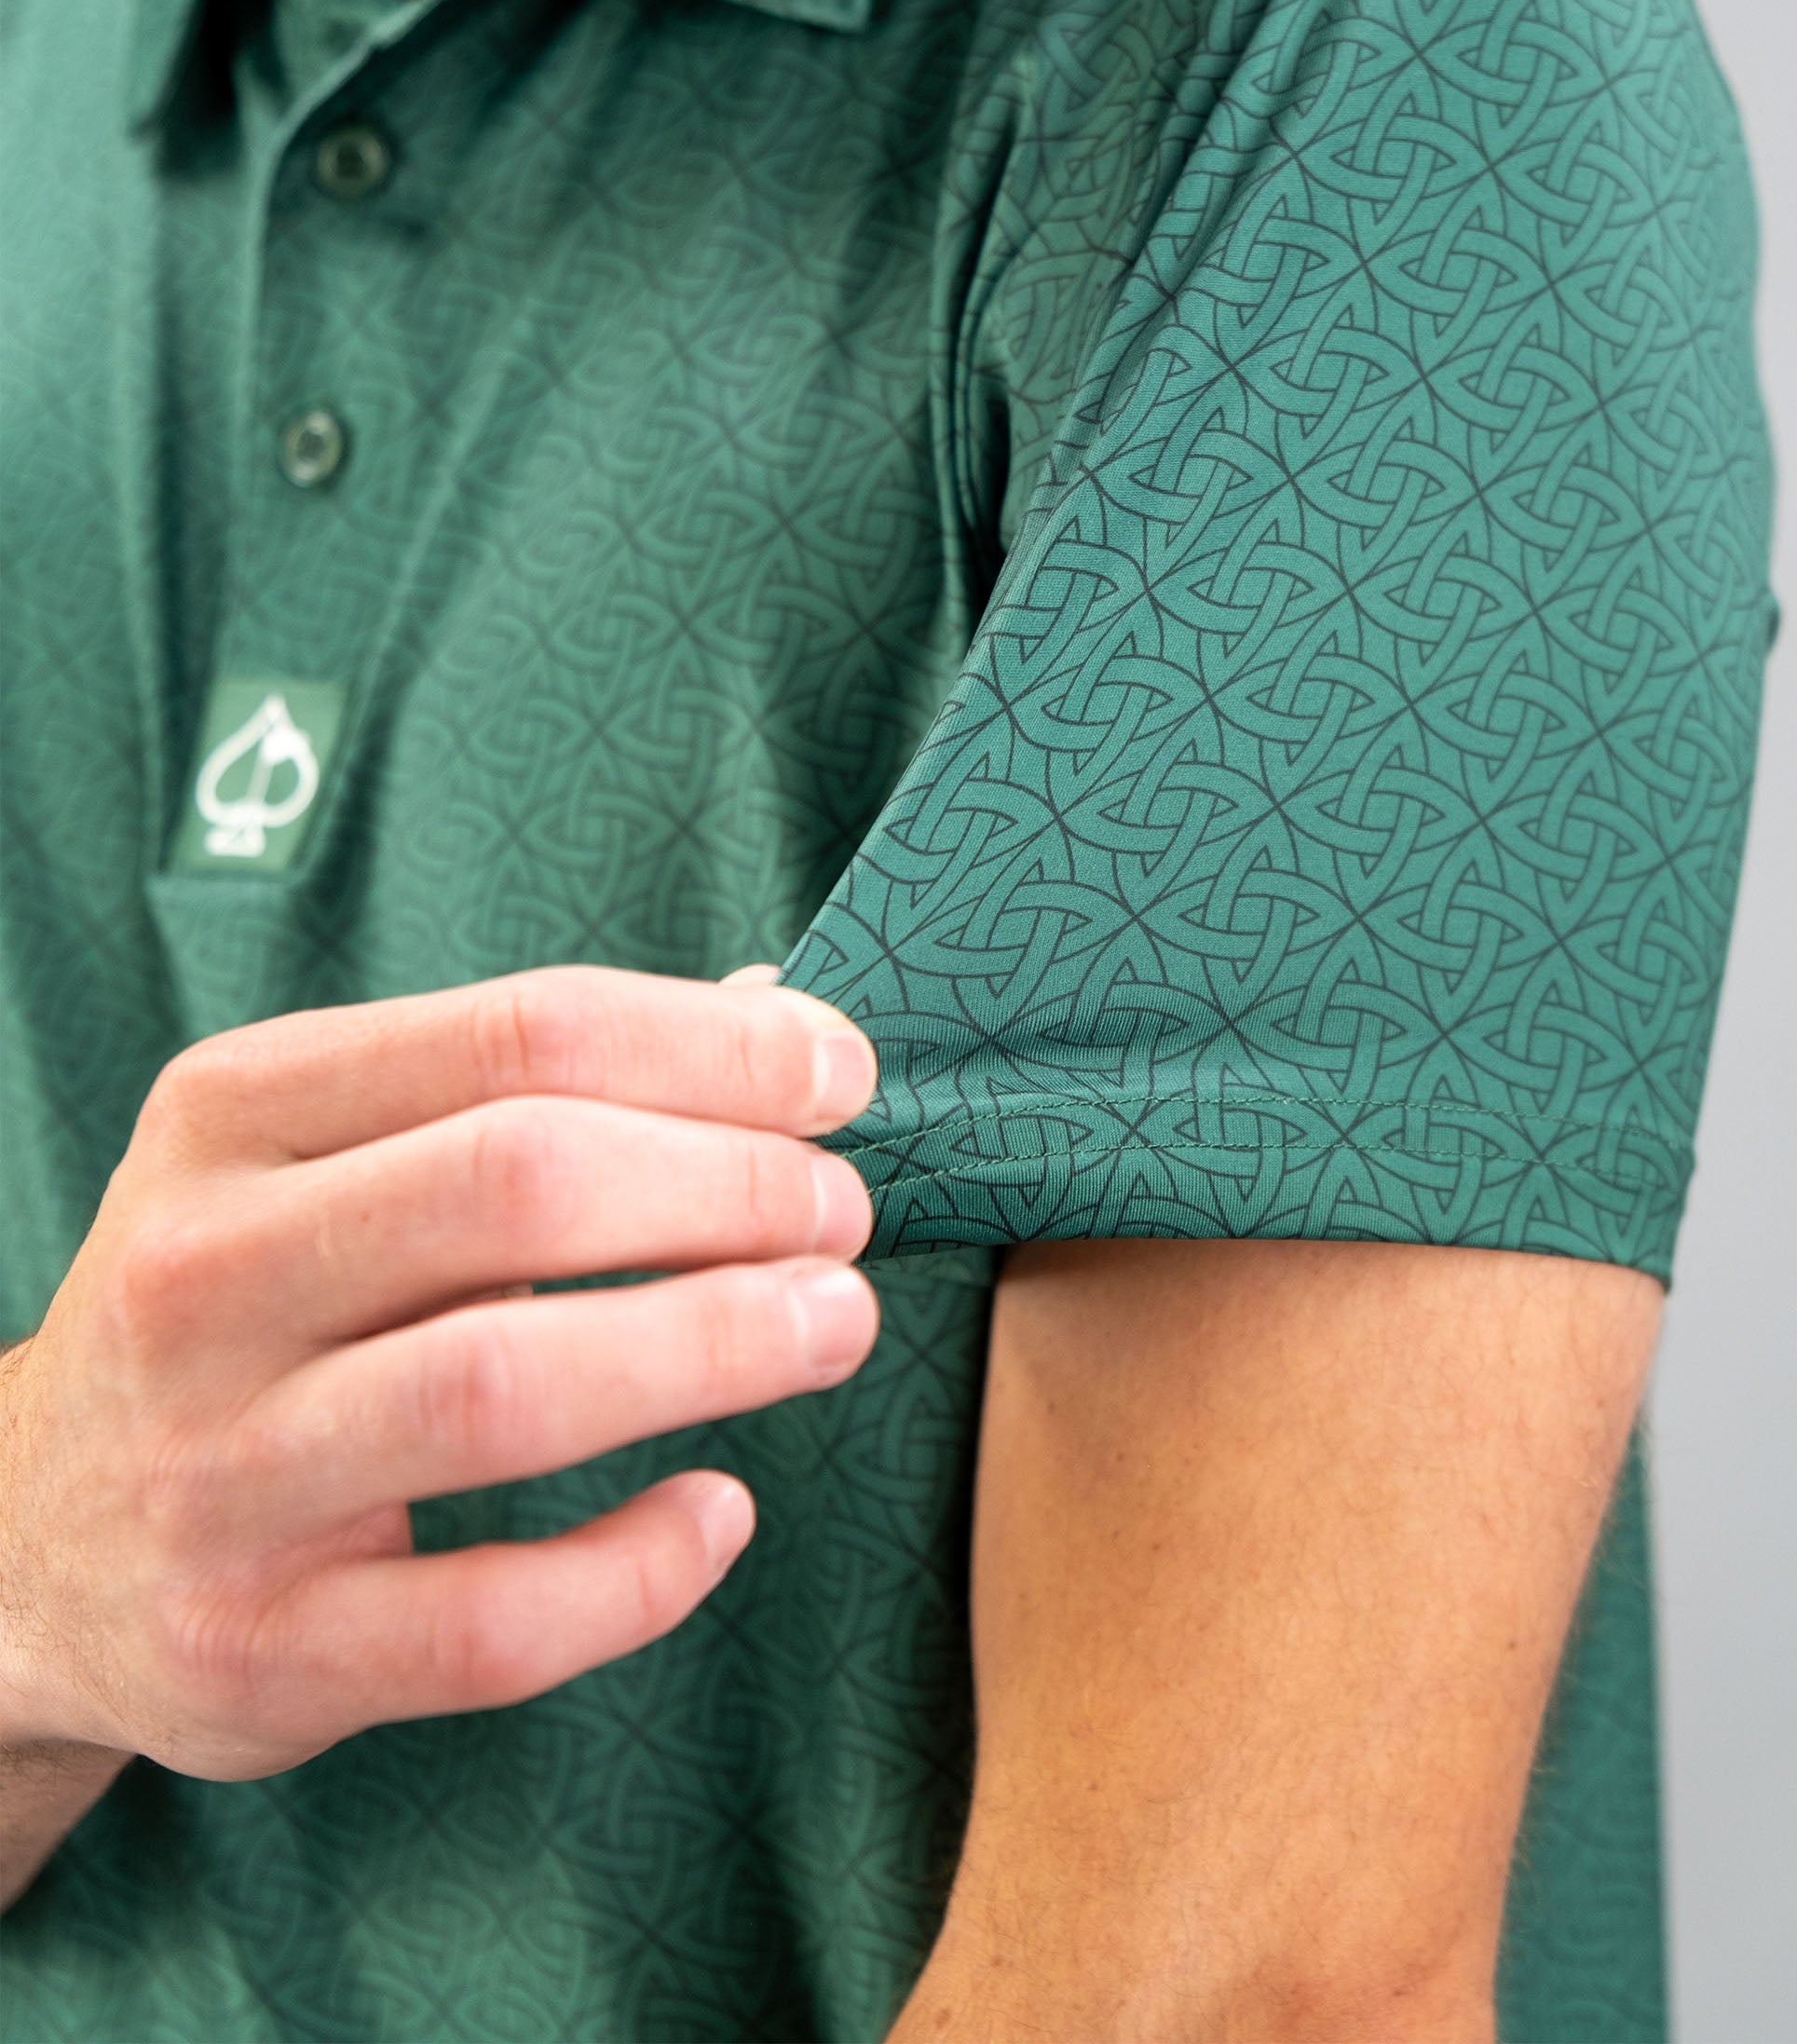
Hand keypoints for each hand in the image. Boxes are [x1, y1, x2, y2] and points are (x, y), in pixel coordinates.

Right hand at [0, 967, 878, 1783]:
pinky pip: (488, 1622)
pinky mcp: (253, 1648)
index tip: (838, 1075)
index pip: (515, 1034)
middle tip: (842, 1212)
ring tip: (832, 1321)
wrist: (26, 1539)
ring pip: (502, 1388)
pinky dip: (637, 1571)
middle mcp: (203, 1273)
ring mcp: (216, 1469)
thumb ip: (532, 1091)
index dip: (710, 1049)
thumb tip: (777, 1023)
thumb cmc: (247, 1307)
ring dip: (713, 1345)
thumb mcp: (330, 1154)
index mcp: (234, 1111)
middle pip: (519, 1185)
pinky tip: (719, 1512)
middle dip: (728, 1186)